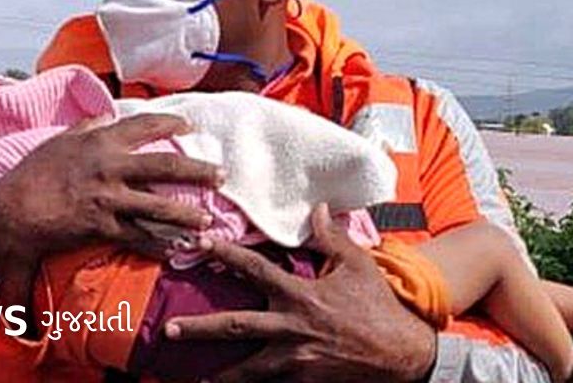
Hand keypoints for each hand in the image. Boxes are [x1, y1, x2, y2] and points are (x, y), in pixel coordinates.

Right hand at [0, 114, 222, 308]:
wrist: (11, 210)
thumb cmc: (31, 174)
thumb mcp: (59, 141)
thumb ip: (86, 126)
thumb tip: (106, 113)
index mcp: (100, 142)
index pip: (143, 126)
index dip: (170, 124)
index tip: (188, 127)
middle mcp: (110, 167)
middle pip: (164, 167)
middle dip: (197, 171)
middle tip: (221, 176)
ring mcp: (109, 198)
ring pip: (158, 207)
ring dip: (186, 216)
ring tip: (207, 223)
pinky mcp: (103, 226)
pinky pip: (138, 238)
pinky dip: (159, 247)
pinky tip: (177, 253)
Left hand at [165, 204, 436, 382]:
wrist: (402, 353)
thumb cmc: (378, 305)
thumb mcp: (358, 264)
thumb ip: (331, 237)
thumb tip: (316, 208)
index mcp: (301, 295)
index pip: (255, 269)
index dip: (227, 253)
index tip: (201, 242)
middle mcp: (292, 328)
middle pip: (236, 327)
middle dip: (201, 329)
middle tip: (170, 330)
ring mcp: (296, 360)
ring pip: (248, 369)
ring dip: (219, 375)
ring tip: (191, 381)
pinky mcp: (304, 381)